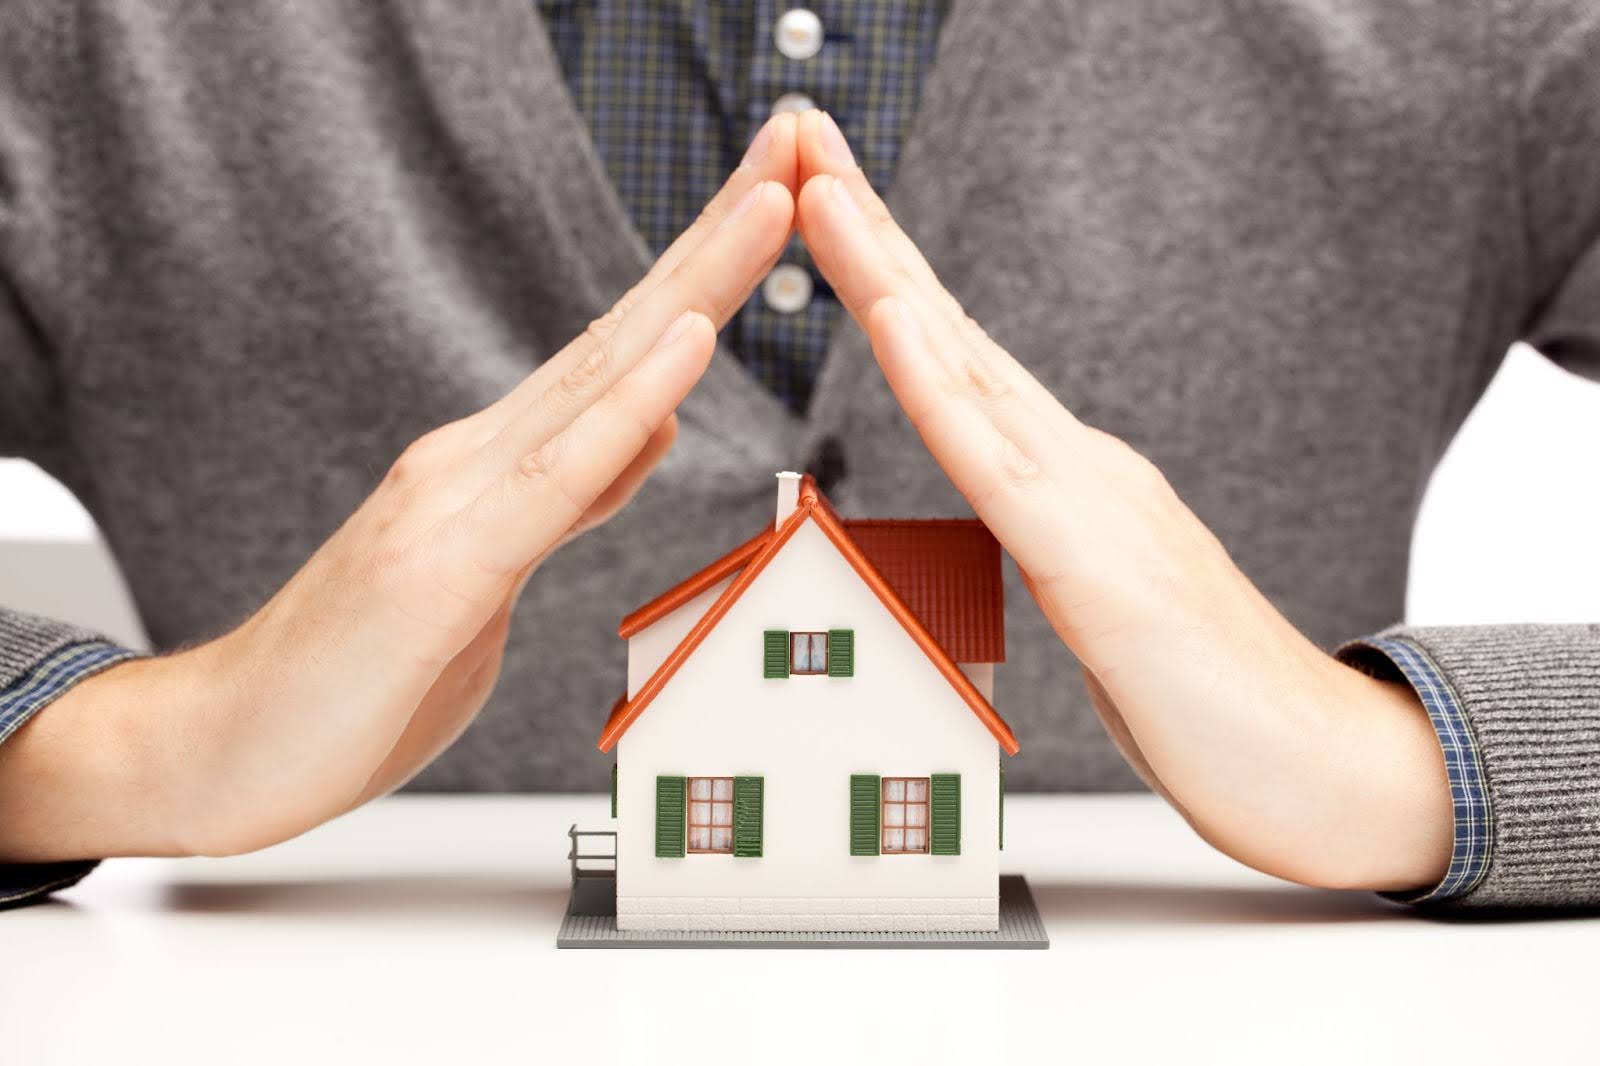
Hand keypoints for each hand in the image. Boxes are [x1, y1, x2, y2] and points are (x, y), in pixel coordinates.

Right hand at [0, 115, 800, 861]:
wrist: (219, 746)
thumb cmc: (356, 677)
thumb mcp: (490, 576)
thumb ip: (569, 498)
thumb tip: (646, 432)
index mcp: (500, 464)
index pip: (625, 352)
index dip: (706, 274)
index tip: (778, 204)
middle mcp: (477, 455)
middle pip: (626, 333)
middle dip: (720, 239)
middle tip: (799, 146)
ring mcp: (451, 497)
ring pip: (603, 377)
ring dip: (699, 284)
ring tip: (775, 199)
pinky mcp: (440, 565)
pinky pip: (556, 476)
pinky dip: (629, 404)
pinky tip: (687, 338)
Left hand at [792, 111, 1451, 891]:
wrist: (1318, 765)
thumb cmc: (1204, 696)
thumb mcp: (1100, 604)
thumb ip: (1054, 544)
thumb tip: (1017, 519)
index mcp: (1064, 474)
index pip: (957, 357)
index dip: (886, 275)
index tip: (826, 202)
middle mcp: (1073, 461)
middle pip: (951, 328)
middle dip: (872, 233)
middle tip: (805, 139)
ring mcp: (1087, 499)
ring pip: (964, 369)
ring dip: (885, 272)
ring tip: (821, 188)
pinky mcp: (1092, 563)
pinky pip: (996, 462)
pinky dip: (937, 383)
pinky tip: (894, 316)